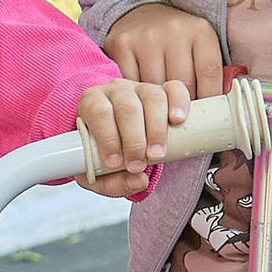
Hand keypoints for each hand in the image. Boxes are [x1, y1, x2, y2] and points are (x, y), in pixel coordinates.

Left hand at [77, 79, 190, 198]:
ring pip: (152, 98)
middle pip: (127, 108)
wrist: (117, 138)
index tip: (115, 162)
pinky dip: (179, 103)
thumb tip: (138, 181)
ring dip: (157, 129)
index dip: (107, 138)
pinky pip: (174, 90)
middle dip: (134, 140)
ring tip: (157, 154)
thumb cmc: (104, 151)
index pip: (98, 113)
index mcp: (92, 103)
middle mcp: (116, 91)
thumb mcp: (97, 172)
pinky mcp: (164, 90)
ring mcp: (141, 89)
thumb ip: (111, 182)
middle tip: (137, 164)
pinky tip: (177, 120)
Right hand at [104, 2, 226, 104]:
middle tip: (180, 116)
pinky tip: (140, 96)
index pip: (209, 72)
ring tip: (160, 110)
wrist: (143, 13)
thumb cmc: (177, 38)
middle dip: (182, 105)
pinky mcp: (122, 45)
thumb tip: (219, 107)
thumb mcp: (200, 45)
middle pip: (182, 84)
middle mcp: (173, 31)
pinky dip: (136, 94)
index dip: (208, 98)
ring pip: (155, 87)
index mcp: (199, 31)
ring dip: (158, 104)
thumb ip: (212, 71)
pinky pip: (131, 82)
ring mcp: (146, 37)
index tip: (204, 113)